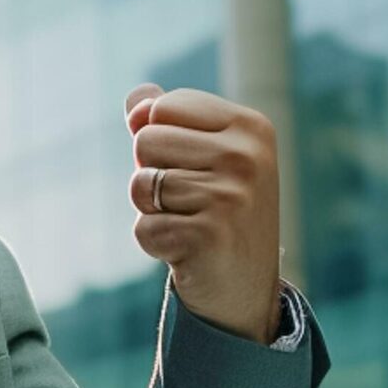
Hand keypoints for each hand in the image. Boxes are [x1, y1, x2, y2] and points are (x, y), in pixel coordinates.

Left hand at [124, 83, 282, 342]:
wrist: (246, 291)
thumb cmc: (219, 214)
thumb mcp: (205, 157)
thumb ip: (170, 120)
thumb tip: (137, 97)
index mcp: (250, 127)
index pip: (162, 107)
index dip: (159, 139)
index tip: (193, 168)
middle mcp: (247, 157)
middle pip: (145, 141)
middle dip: (152, 175)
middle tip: (190, 203)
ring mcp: (232, 196)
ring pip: (141, 185)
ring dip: (153, 211)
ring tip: (190, 225)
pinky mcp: (210, 236)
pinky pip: (144, 227)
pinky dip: (155, 244)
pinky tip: (187, 252)